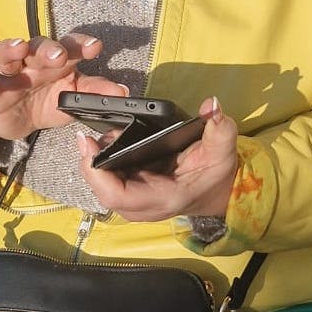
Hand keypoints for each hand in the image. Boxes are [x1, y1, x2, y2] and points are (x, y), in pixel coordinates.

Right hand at [0, 34, 126, 143]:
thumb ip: (96, 92)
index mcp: (57, 61)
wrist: (18, 120)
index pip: (71, 46)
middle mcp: (33, 61)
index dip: (82, 44)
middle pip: (39, 46)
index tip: (95, 47)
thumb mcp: (73, 97)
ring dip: (12, 49)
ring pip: (7, 55)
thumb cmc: (49, 100)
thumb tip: (122, 92)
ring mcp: (9, 74)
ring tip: (18, 48)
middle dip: (49, 48)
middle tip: (59, 55)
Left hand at [76, 97, 238, 221]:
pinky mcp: (132, 193)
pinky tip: (105, 145)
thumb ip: (219, 128)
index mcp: (163, 197)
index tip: (89, 146)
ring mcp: (136, 203)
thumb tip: (212, 105)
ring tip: (101, 139)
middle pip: (102, 191)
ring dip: (95, 164)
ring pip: (101, 187)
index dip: (96, 174)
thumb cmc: (215, 173)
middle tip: (89, 138)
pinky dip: (102, 164)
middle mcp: (144, 206)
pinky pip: (108, 182)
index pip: (117, 196)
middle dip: (91, 164)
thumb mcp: (221, 149)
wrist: (215, 190)